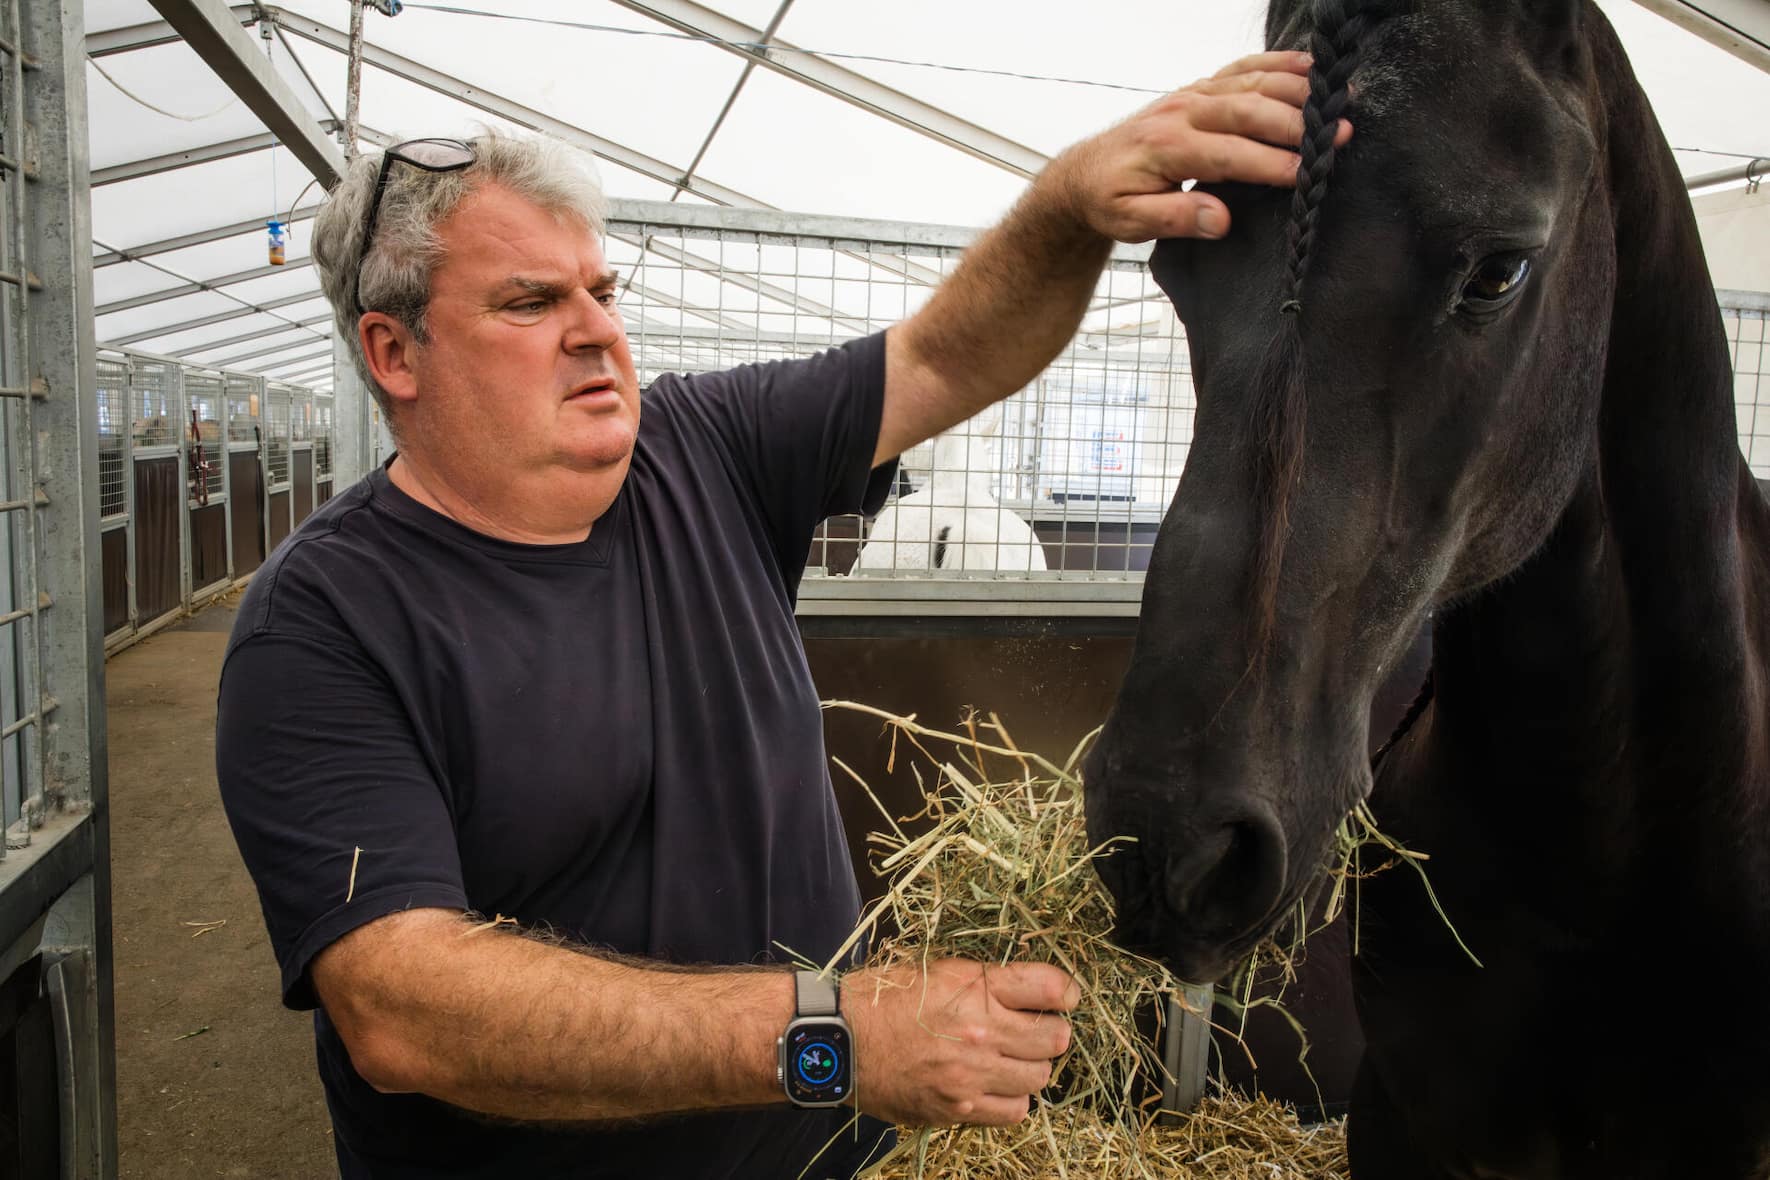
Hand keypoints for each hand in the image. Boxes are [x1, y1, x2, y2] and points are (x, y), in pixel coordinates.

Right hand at [842, 958, 1078, 1125]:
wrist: (842, 1041)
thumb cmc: (882, 999)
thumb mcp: (936, 970)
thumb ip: (985, 981)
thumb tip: (1027, 990)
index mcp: (974, 988)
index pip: (1049, 988)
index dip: (1065, 992)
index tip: (1063, 996)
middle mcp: (980, 1032)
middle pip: (1054, 1038)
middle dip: (1051, 1031)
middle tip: (1035, 1028)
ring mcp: (971, 1075)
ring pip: (1039, 1077)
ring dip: (1032, 1066)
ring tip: (1012, 1058)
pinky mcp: (959, 1108)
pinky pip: (1014, 1110)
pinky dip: (1013, 1098)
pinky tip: (996, 1085)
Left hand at [1048, 50, 1354, 242]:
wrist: (1085, 173)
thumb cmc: (1110, 199)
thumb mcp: (1130, 222)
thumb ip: (1175, 219)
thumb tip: (1221, 220)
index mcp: (1166, 147)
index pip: (1227, 154)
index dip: (1269, 164)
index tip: (1306, 175)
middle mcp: (1182, 112)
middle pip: (1248, 110)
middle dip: (1296, 123)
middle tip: (1340, 134)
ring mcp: (1192, 95)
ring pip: (1252, 83)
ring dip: (1297, 89)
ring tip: (1339, 99)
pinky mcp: (1200, 89)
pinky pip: (1243, 68)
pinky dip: (1278, 63)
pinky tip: (1311, 66)